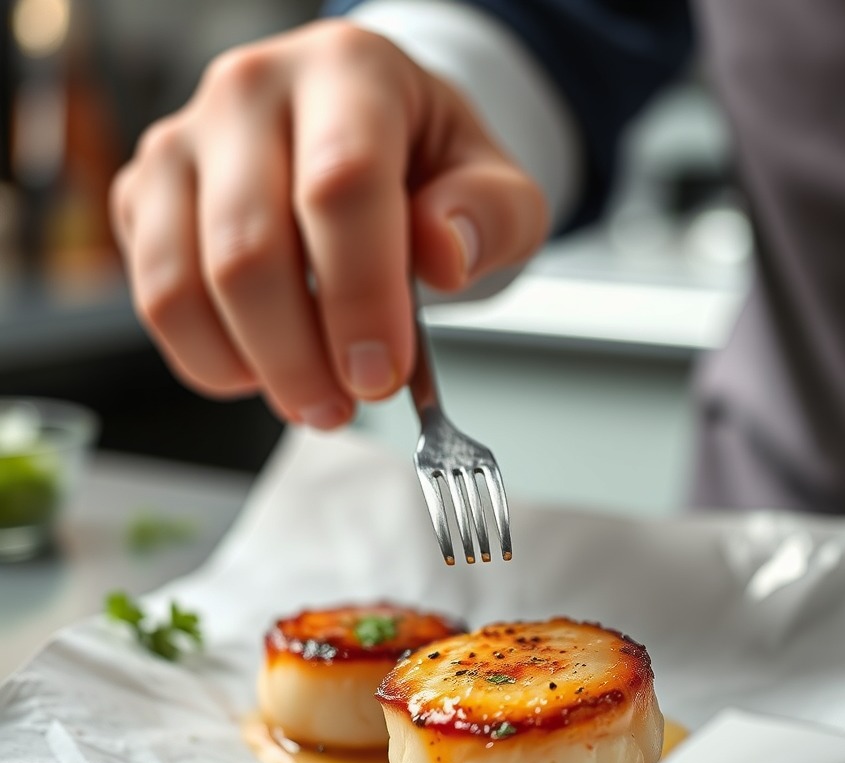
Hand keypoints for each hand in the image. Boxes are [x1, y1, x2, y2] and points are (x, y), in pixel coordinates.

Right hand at [111, 21, 548, 428]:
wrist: (366, 145)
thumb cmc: (429, 172)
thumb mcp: (498, 190)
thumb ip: (491, 217)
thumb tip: (444, 255)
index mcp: (349, 73)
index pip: (341, 184)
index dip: (361, 297)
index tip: (383, 373)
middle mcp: (250, 93)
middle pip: (248, 250)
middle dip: (303, 357)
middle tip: (349, 404)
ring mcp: (183, 143)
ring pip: (185, 285)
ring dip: (255, 369)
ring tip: (314, 399)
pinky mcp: (142, 196)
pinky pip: (157, 302)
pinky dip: (211, 361)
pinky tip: (264, 369)